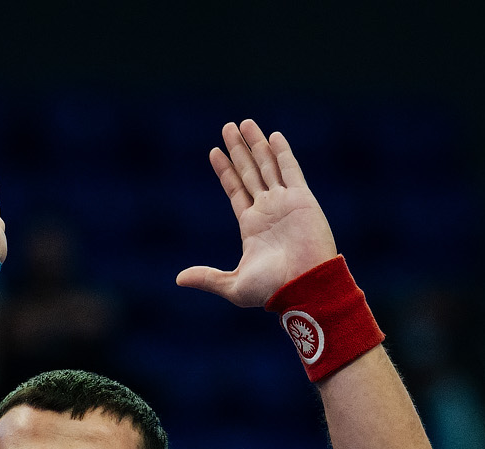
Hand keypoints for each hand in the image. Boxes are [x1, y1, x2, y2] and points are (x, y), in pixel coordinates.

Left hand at [177, 120, 337, 308]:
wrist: (305, 286)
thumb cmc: (272, 290)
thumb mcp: (234, 285)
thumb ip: (208, 278)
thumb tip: (179, 279)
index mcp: (252, 226)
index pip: (235, 190)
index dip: (225, 171)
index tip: (214, 152)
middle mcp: (267, 210)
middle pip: (249, 172)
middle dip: (238, 150)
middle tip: (228, 128)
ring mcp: (285, 202)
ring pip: (268, 165)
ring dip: (256, 144)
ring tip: (245, 123)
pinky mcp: (302, 199)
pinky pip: (291, 170)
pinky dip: (282, 153)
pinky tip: (273, 136)